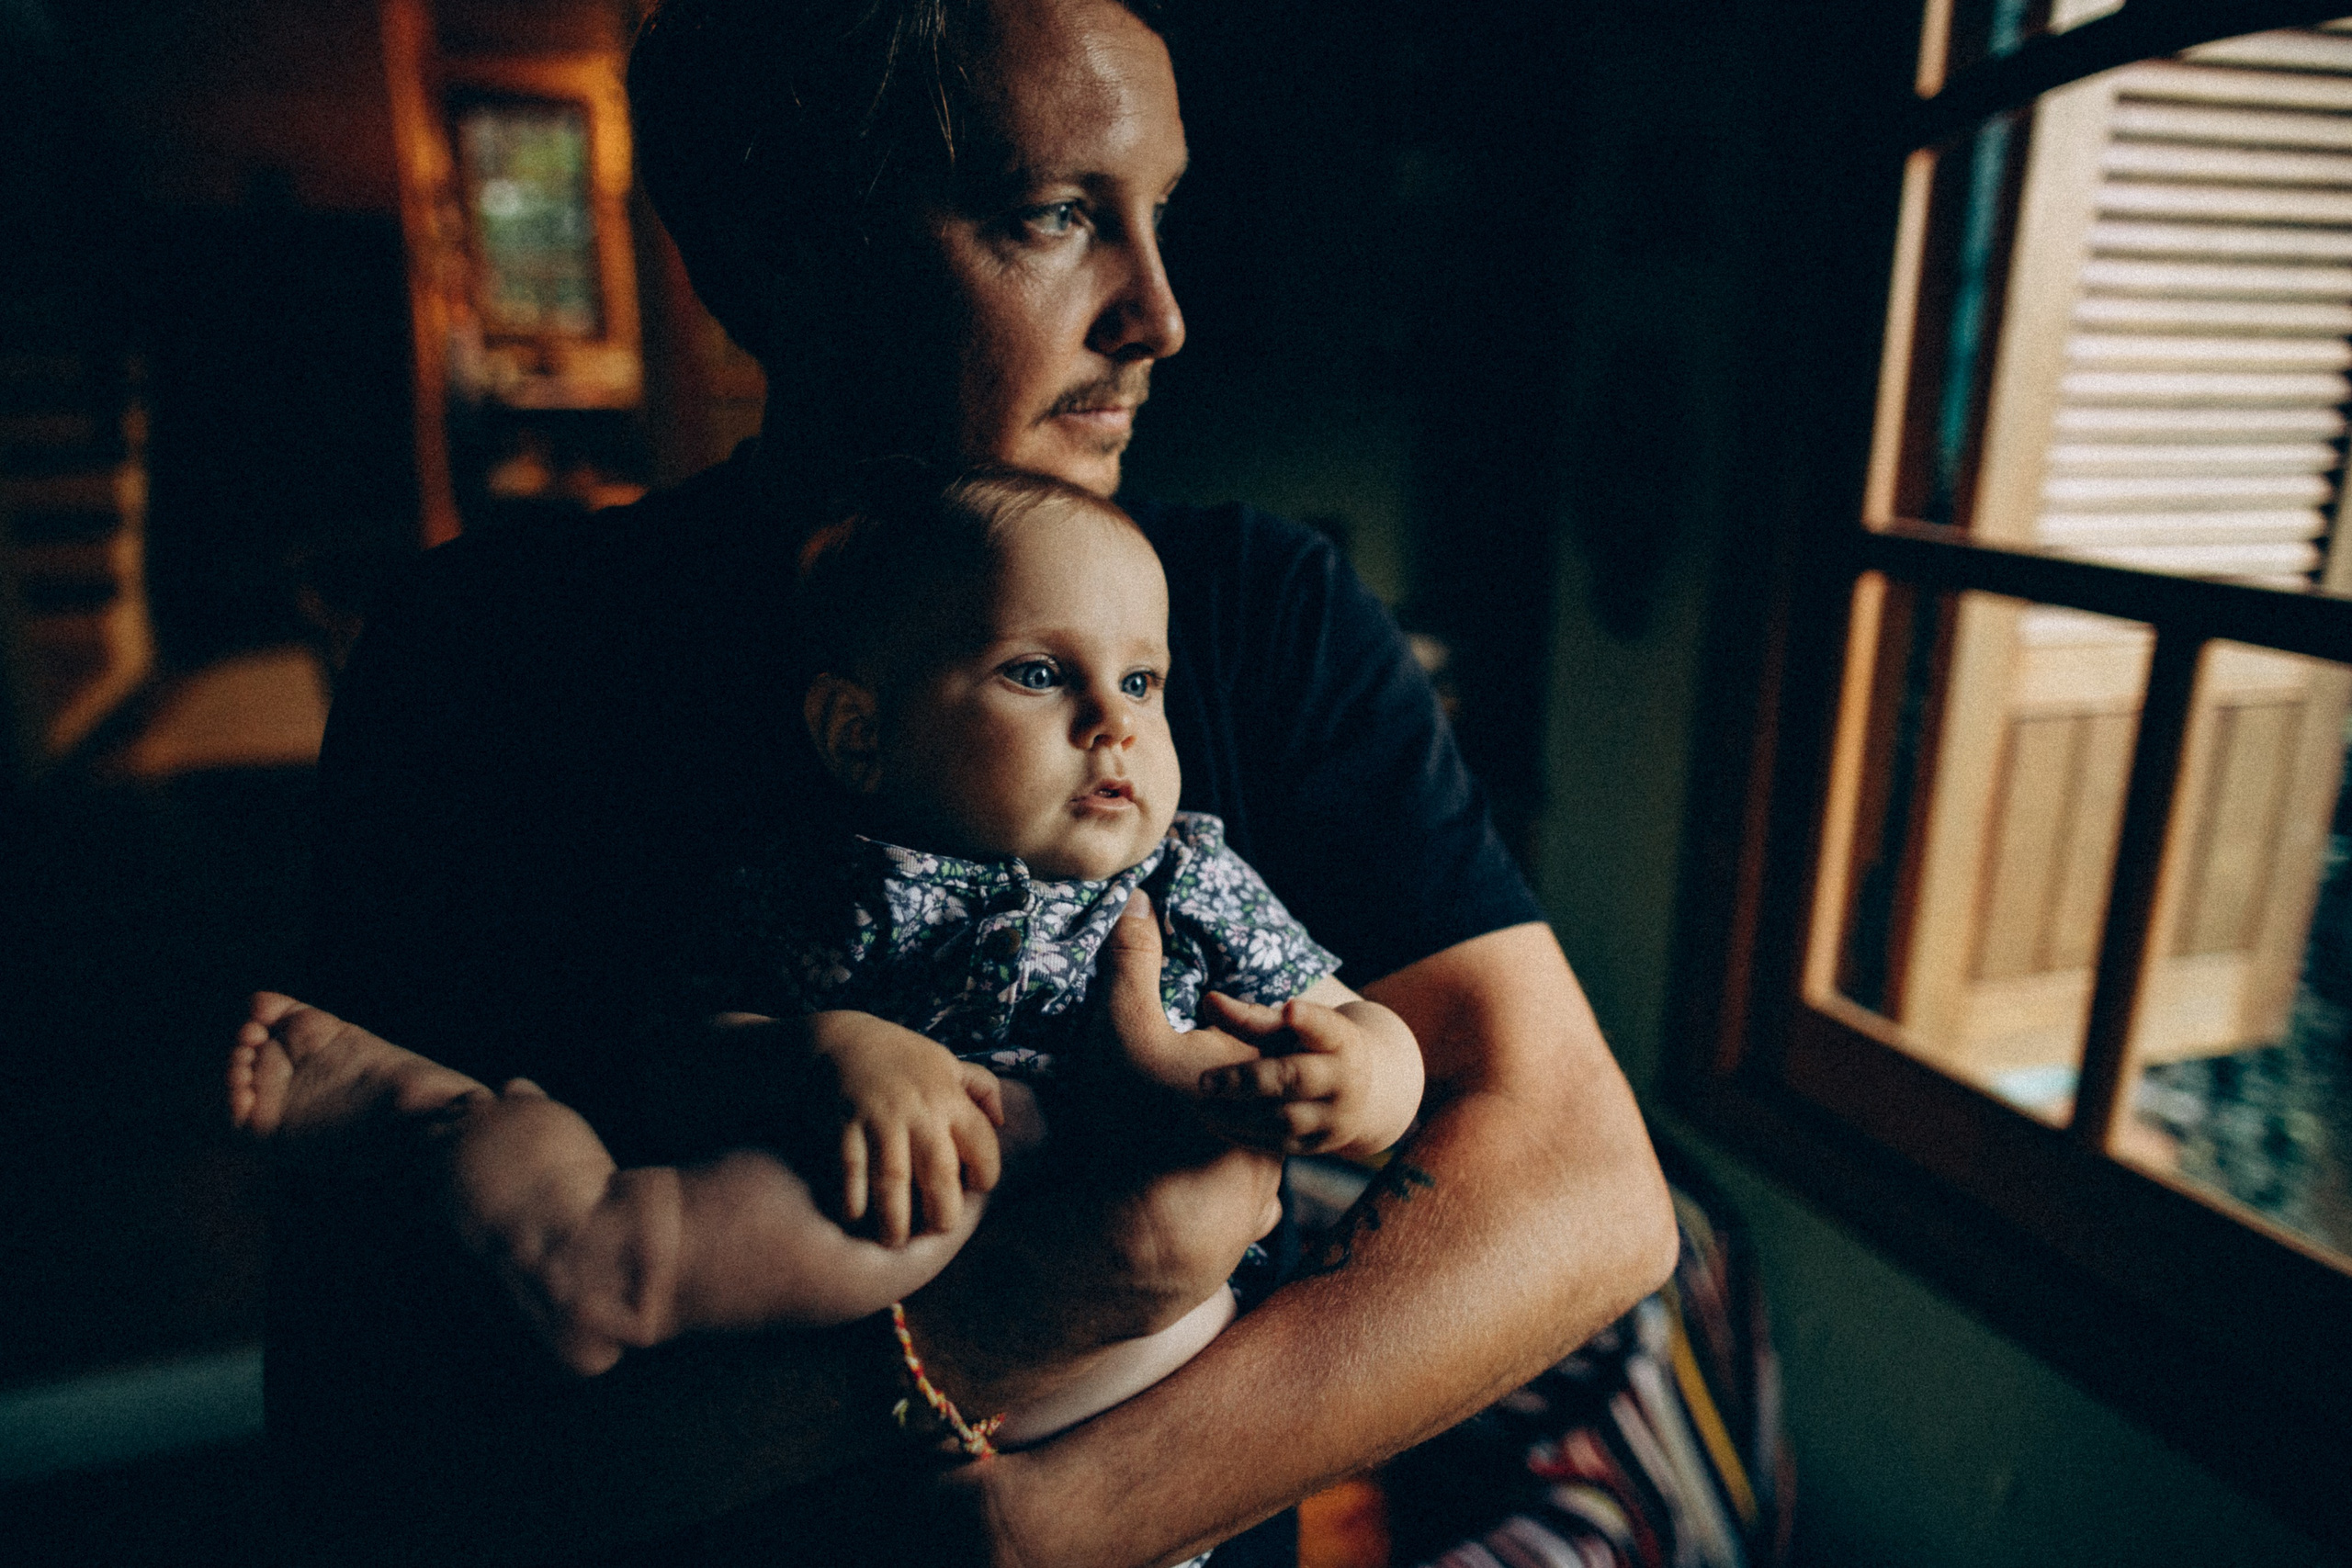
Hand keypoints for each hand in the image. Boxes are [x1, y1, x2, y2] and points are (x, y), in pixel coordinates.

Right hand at [806, 1010, 1004, 1245]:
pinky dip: (852, 1200)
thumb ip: (981, 1088)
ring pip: (893, 1181)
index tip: (973, 1190)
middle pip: (939, 1174)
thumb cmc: (898, 1057)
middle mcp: (919, 1111)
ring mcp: (879, 1120)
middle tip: (935, 1229)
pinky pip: (850, 1172)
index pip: (982, 1145)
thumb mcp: (946, 1061)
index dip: (985, 1175)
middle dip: (941, 1213)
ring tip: (894, 1240)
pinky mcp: (843, 1127)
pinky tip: (854, 1217)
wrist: (836, 1040)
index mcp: (949, 1097)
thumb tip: (1002, 1120)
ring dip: (894, 1219)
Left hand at [1195, 987, 1423, 1158]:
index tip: (1290, 1008)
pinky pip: (1279, 1144)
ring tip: (1203, 1106)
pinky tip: (1216, 1122)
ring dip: (1237, 1114)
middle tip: (1204, 1081)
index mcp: (1339, 1038)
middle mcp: (1344, 1078)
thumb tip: (1208, 1000)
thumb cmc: (1310, 1049)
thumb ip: (1251, 1018)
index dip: (1308, 1020)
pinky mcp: (1321, 1144)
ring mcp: (1336, 1116)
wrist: (1360, 1093)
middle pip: (1296, 1079)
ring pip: (1285, 1119)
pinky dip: (1243, 1135)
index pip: (1325, 1027)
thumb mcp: (1290, 1030)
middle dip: (1246, 1080)